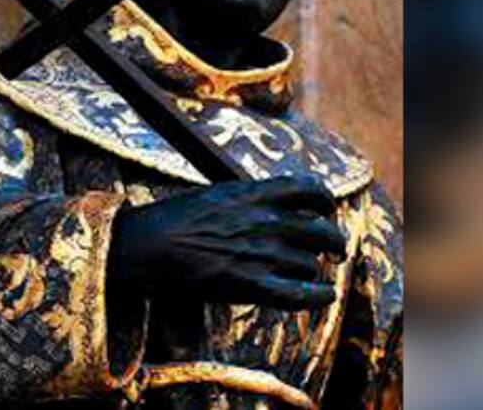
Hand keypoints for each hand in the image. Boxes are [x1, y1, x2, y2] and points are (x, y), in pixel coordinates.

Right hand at [108, 176, 345, 309]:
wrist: (148, 247)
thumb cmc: (173, 220)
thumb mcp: (215, 194)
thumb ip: (248, 198)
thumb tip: (271, 203)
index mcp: (254, 193)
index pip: (310, 188)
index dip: (324, 200)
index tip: (325, 208)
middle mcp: (265, 221)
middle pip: (321, 230)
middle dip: (332, 240)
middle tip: (334, 248)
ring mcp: (261, 254)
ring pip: (310, 263)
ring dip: (313, 269)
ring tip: (310, 274)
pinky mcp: (252, 285)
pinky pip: (300, 294)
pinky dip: (320, 295)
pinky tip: (325, 295)